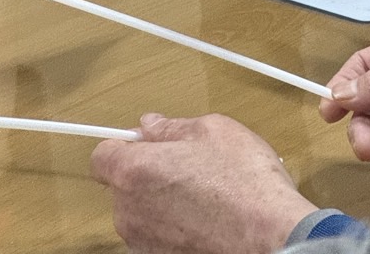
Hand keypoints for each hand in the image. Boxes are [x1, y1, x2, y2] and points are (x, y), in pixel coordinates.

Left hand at [91, 113, 316, 253]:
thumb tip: (152, 126)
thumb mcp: (212, 130)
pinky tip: (207, 215)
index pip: (102, 155)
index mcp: (135, 172)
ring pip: (142, 210)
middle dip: (149, 171)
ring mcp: (144, 242)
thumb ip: (173, 127)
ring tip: (204, 192)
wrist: (266, 236)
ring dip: (163, 199)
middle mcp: (130, 212)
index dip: (125, 144)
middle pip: (124, 184)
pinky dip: (175, 224)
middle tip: (189, 162)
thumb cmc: (243, 182)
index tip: (148, 141)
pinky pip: (158, 234)